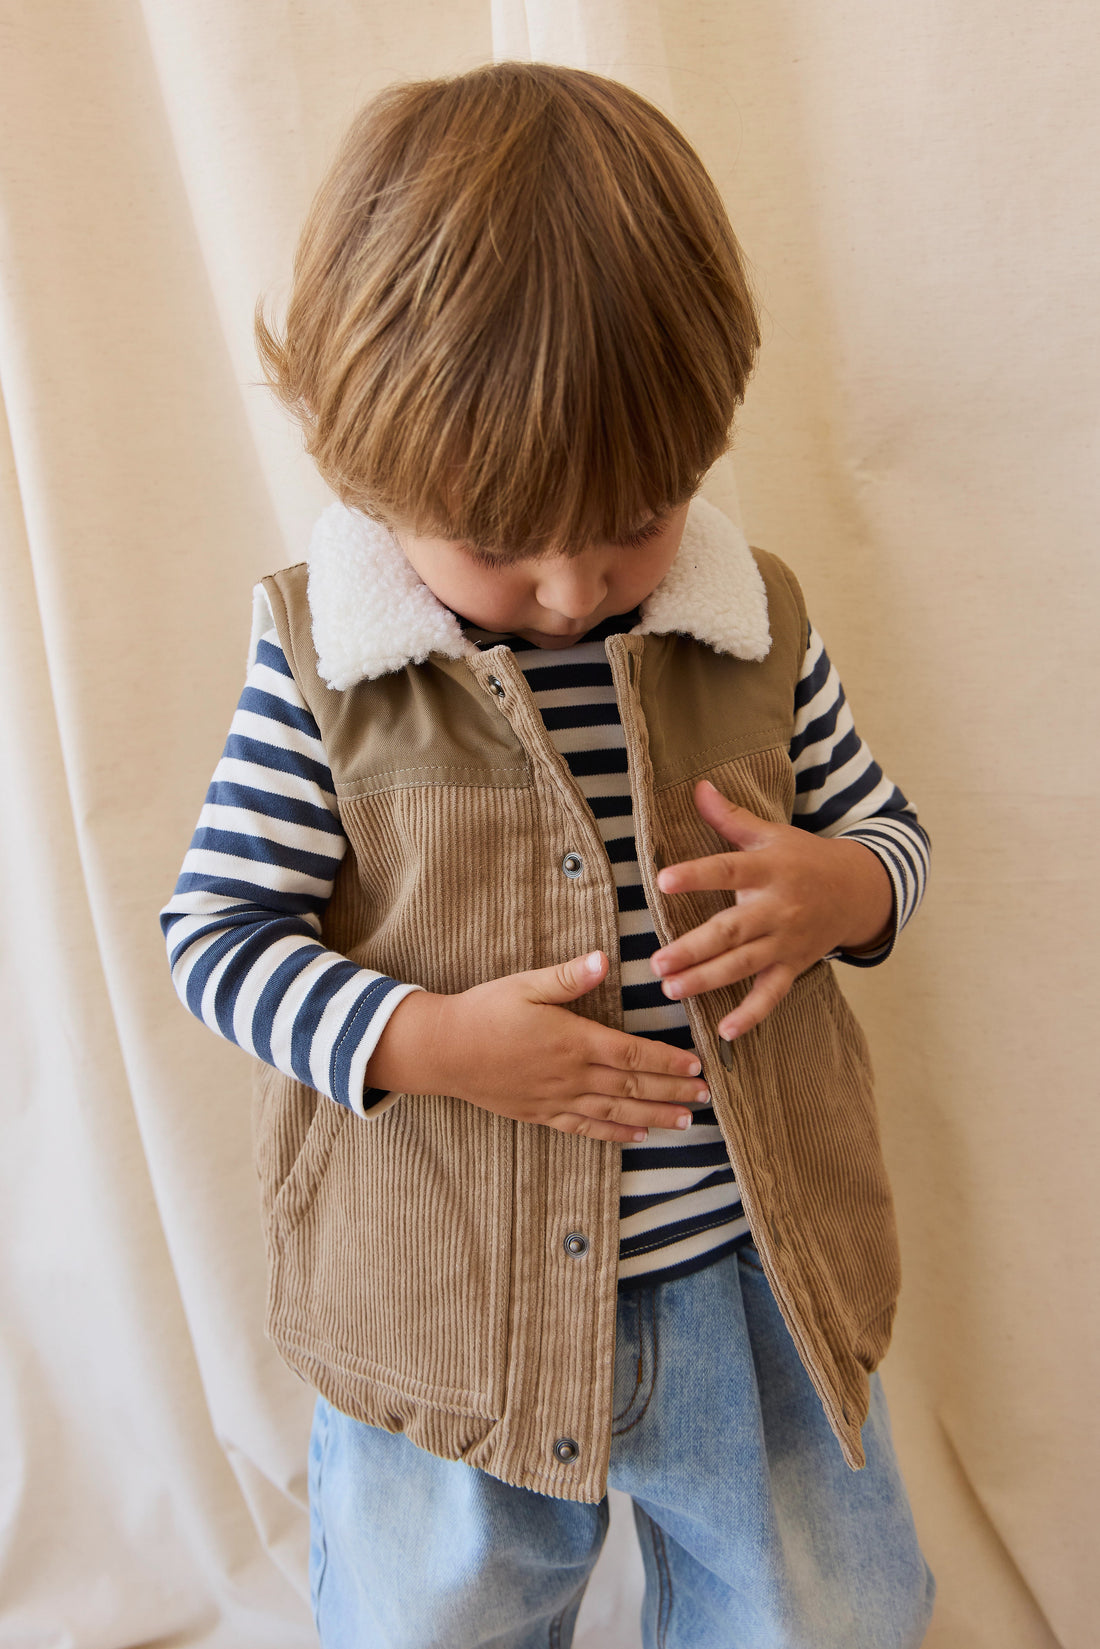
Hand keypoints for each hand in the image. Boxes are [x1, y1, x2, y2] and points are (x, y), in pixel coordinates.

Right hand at [365, 950, 709, 1142]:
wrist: (443, 1051)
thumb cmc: (484, 1011)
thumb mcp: (525, 985)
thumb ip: (568, 977)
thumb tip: (604, 960)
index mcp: (573, 1040)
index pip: (632, 1055)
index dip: (667, 1062)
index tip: (697, 1066)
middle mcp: (571, 1075)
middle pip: (633, 1088)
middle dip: (673, 1092)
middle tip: (706, 1098)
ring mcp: (557, 1099)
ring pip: (617, 1114)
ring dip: (655, 1117)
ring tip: (686, 1122)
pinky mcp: (542, 1114)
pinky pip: (586, 1128)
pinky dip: (616, 1134)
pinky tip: (638, 1135)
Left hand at [649, 780, 892, 1039]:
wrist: (856, 890)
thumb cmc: (803, 858)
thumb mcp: (771, 833)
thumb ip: (730, 817)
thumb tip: (697, 786)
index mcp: (768, 869)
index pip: (728, 870)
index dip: (697, 875)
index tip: (663, 880)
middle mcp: (777, 908)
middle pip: (731, 930)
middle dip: (694, 948)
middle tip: (657, 962)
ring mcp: (786, 941)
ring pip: (744, 964)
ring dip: (707, 979)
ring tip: (670, 989)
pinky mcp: (793, 966)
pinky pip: (772, 994)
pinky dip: (751, 1014)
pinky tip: (725, 1031)